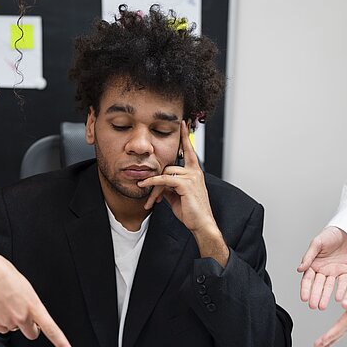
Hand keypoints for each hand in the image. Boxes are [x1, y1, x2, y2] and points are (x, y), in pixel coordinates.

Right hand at [0, 239, 75, 346]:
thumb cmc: (1, 272)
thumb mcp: (25, 287)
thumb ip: (30, 304)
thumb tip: (30, 315)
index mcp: (32, 305)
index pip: (52, 330)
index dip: (62, 345)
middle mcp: (20, 316)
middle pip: (32, 334)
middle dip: (28, 327)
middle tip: (20, 311)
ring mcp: (5, 322)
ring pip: (13, 328)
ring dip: (10, 320)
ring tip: (2, 301)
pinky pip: (0, 327)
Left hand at [138, 121, 228, 265]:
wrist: (200, 224)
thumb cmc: (190, 211)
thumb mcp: (177, 195)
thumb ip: (169, 185)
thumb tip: (159, 183)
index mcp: (194, 172)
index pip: (189, 150)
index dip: (185, 136)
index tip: (183, 122)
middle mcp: (194, 171)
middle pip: (168, 166)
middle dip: (156, 181)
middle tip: (149, 193)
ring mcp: (191, 176)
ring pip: (165, 173)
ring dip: (154, 188)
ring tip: (151, 201)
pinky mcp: (185, 184)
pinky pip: (164, 179)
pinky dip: (153, 183)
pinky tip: (146, 187)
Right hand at [297, 226, 346, 309]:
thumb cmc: (330, 234)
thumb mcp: (316, 243)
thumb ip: (308, 256)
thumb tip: (299, 268)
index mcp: (313, 264)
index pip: (307, 279)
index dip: (305, 289)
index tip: (304, 298)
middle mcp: (322, 270)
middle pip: (317, 285)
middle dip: (315, 296)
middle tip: (313, 306)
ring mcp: (334, 271)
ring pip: (328, 287)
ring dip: (325, 296)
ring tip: (322, 306)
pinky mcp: (346, 271)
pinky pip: (343, 282)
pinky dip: (341, 290)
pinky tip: (338, 298)